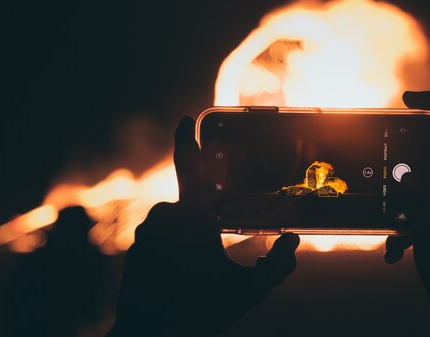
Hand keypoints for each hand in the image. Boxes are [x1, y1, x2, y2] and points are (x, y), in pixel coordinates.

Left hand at [108, 117, 299, 336]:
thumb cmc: (200, 311)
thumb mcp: (248, 290)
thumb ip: (278, 264)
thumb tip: (293, 240)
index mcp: (191, 217)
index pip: (188, 166)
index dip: (185, 139)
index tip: (184, 119)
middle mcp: (164, 218)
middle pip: (190, 200)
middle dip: (206, 209)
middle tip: (220, 225)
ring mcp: (146, 235)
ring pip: (174, 220)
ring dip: (190, 229)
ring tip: (203, 254)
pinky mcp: (136, 251)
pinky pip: (160, 236)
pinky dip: (173, 243)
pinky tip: (184, 264)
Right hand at [384, 91, 429, 336]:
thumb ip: (424, 189)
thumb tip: (404, 173)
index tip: (404, 98)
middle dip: (401, 148)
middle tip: (378, 148)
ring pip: (412, 181)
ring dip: (392, 194)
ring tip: (376, 203)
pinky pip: (406, 214)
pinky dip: (395, 230)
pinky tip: (393, 251)